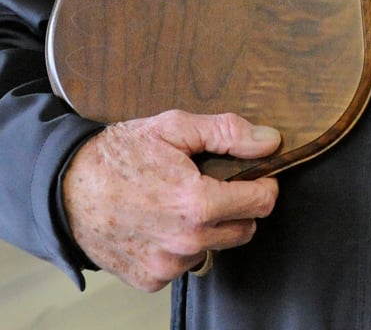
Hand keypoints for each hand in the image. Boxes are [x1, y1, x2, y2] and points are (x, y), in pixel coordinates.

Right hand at [62, 109, 280, 290]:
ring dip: (208, 227)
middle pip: (244, 229)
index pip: (261, 203)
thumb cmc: (120, 154)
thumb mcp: (175, 126)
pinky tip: (161, 221)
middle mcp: (185, 241)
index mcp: (196, 203)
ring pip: (215, 247)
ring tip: (179, 200)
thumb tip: (270, 140)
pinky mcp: (150, 280)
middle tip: (213, 184)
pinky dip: (182, 245)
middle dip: (238, 206)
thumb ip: (228, 132)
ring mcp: (167, 265)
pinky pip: (185, 263)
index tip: (255, 174)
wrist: (65, 188)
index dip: (264, 184)